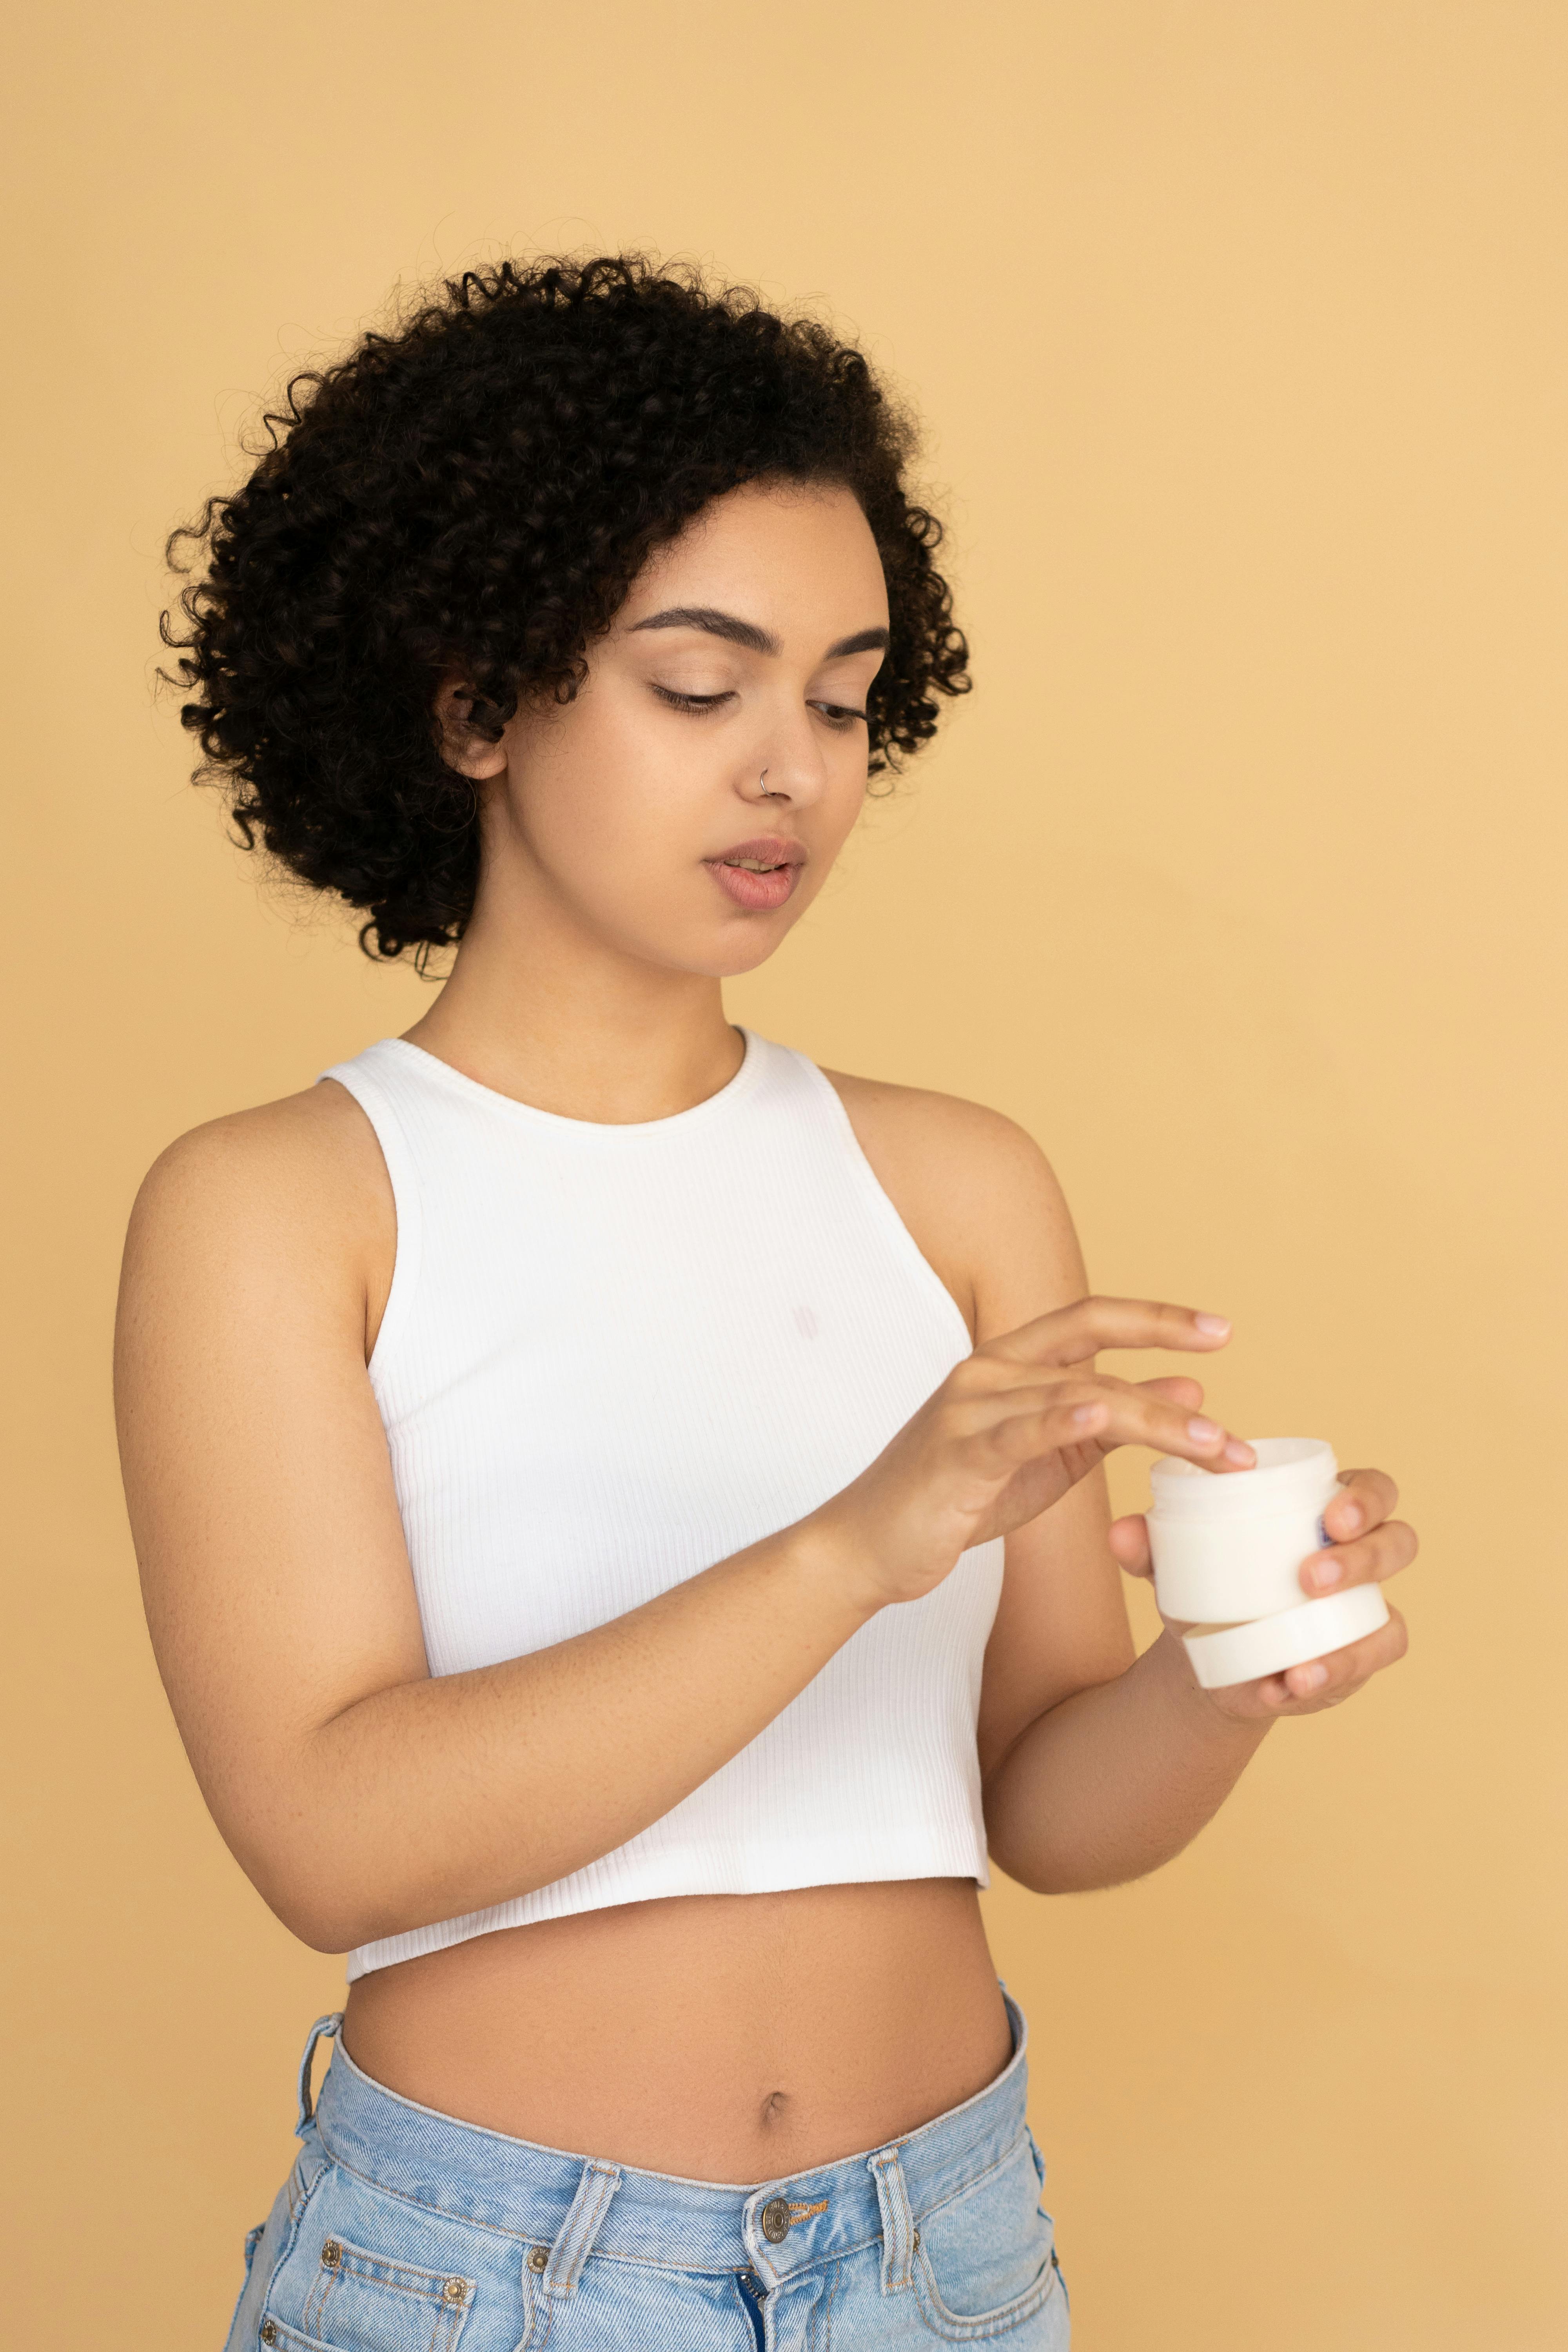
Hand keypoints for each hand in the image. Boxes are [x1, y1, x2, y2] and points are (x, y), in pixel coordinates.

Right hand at [812, 1296, 1252, 1612]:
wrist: (871, 1545)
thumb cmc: (960, 1497)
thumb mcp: (1051, 1455)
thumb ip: (1112, 1419)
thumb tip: (1189, 1387)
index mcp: (1007, 1363)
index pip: (1089, 1319)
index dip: (1155, 1318)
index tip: (1219, 1329)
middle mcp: (987, 1371)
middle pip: (1089, 1349)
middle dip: (1163, 1344)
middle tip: (1226, 1352)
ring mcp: (967, 1409)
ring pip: (1074, 1397)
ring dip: (1153, 1419)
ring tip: (1214, 1445)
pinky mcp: (955, 1454)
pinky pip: (1016, 1431)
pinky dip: (1061, 1419)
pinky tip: (1104, 1413)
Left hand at [1109, 1465, 1416, 1718]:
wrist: (1210, 1652)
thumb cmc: (1206, 1583)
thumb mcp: (1177, 1563)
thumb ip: (1149, 1545)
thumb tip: (1121, 1531)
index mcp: (1324, 1510)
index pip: (1372, 1488)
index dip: (1365, 1498)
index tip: (1330, 1516)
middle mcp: (1359, 1556)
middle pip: (1397, 1542)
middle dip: (1364, 1557)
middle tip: (1309, 1577)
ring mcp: (1364, 1611)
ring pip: (1392, 1618)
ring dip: (1354, 1641)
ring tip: (1301, 1664)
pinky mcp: (1358, 1656)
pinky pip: (1367, 1665)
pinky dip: (1332, 1676)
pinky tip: (1290, 1685)